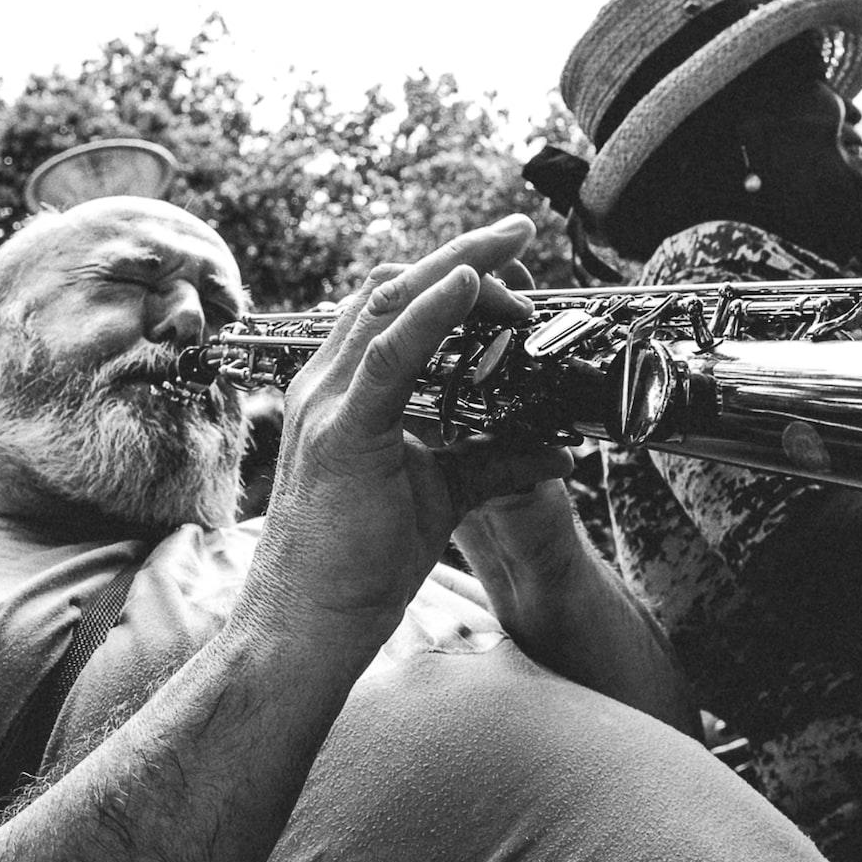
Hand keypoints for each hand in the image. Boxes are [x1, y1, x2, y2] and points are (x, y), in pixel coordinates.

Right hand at [243, 216, 574, 645]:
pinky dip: (432, 312)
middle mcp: (327, 385)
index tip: (508, 258)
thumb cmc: (357, 567)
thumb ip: (492, 464)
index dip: (450, 271)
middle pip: (394, 286)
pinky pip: (390, 355)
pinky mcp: (342, 434)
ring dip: (457, 267)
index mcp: (343, 392)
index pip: (394, 304)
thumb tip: (555, 450)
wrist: (306, 629)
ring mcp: (328, 404)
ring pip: (391, 302)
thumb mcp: (441, 497)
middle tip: (520, 232)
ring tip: (509, 247)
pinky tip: (469, 285)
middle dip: (462, 251)